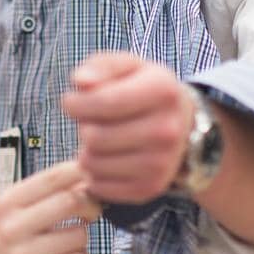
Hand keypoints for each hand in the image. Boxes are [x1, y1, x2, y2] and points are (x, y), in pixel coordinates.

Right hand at [0, 160, 97, 253]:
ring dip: (82, 239)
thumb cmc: (3, 249)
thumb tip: (88, 177)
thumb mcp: (13, 214)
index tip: (92, 183)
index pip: (55, 176)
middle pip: (71, 200)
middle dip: (91, 205)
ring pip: (79, 234)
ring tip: (65, 245)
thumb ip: (46, 195)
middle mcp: (13, 226)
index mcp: (8, 202)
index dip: (83, 174)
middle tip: (91, 212)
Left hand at [64, 52, 193, 203]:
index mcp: (162, 91)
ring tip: (99, 138)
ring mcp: (161, 163)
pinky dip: (93, 173)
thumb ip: (100, 66)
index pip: (105, 102)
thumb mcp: (127, 66)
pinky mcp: (150, 187)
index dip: (76, 103)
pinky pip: (99, 186)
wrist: (183, 125)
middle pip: (95, 137)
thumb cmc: (145, 90)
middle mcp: (167, 130)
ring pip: (93, 163)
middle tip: (90, 121)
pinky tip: (105, 157)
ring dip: (86, 150)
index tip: (70, 101)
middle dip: (83, 126)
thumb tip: (80, 82)